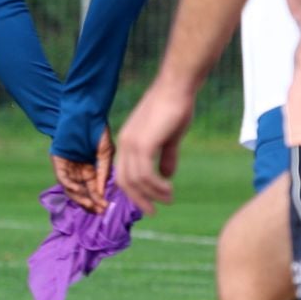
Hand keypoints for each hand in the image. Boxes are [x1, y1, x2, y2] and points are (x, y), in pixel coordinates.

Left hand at [51, 125, 113, 214]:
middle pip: (82, 192)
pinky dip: (70, 185)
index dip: (98, 199)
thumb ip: (104, 172)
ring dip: (80, 198)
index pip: (93, 190)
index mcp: (90, 169)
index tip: (106, 208)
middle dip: (90, 202)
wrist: (85, 114)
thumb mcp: (106, 153)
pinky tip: (80, 190)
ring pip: (71, 188)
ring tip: (90, 205)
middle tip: (98, 211)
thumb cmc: (97, 130)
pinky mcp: (58, 160)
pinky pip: (62, 177)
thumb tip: (103, 192)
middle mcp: (78, 170)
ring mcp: (67, 166)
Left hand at [117, 81, 195, 214]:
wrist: (177, 88)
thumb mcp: (169, 138)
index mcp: (127, 142)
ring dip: (152, 193)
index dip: (133, 191)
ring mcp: (131, 143)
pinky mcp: (143, 143)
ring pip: (135, 180)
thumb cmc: (175, 109)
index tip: (147, 204)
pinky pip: (144, 173)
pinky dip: (155, 185)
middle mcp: (124, 144)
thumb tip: (167, 176)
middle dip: (139, 199)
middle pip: (125, 181)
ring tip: (168, 199)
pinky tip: (167, 188)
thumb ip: (166, 156)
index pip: (123, 174)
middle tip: (154, 211)